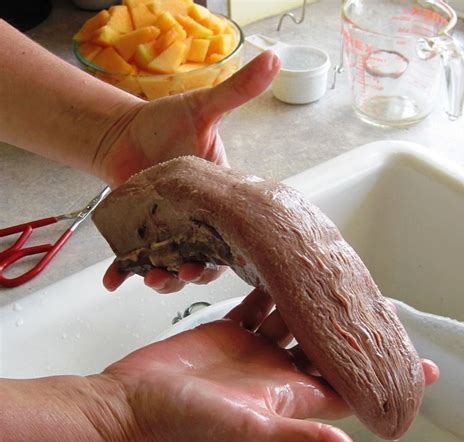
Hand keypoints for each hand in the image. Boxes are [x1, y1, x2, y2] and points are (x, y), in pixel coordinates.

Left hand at [100, 51, 279, 292]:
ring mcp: (169, 233)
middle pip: (207, 261)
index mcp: (220, 202)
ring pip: (173, 268)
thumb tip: (274, 59)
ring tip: (151, 277)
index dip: (231, 250)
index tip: (221, 256)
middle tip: (186, 270)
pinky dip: (123, 274)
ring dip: (165, 279)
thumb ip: (235, 92)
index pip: (234, 232)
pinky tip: (111, 281)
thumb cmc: (166, 122)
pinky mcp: (141, 236)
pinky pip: (135, 262)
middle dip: (198, 273)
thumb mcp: (202, 108)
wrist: (124, 132)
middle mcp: (198, 224)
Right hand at [103, 289, 438, 441]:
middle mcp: (277, 374)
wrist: (132, 406)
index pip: (351, 388)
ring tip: (339, 281)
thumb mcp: (250, 435)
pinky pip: (260, 305)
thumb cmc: (183, 426)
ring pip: (297, 321)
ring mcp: (253, 350)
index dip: (385, 379)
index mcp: (289, 399)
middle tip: (383, 305)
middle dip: (355, 331)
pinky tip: (287, 272)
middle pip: (329, 349)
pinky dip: (275, 290)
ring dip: (316, 304)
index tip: (421, 367)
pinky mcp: (229, 330)